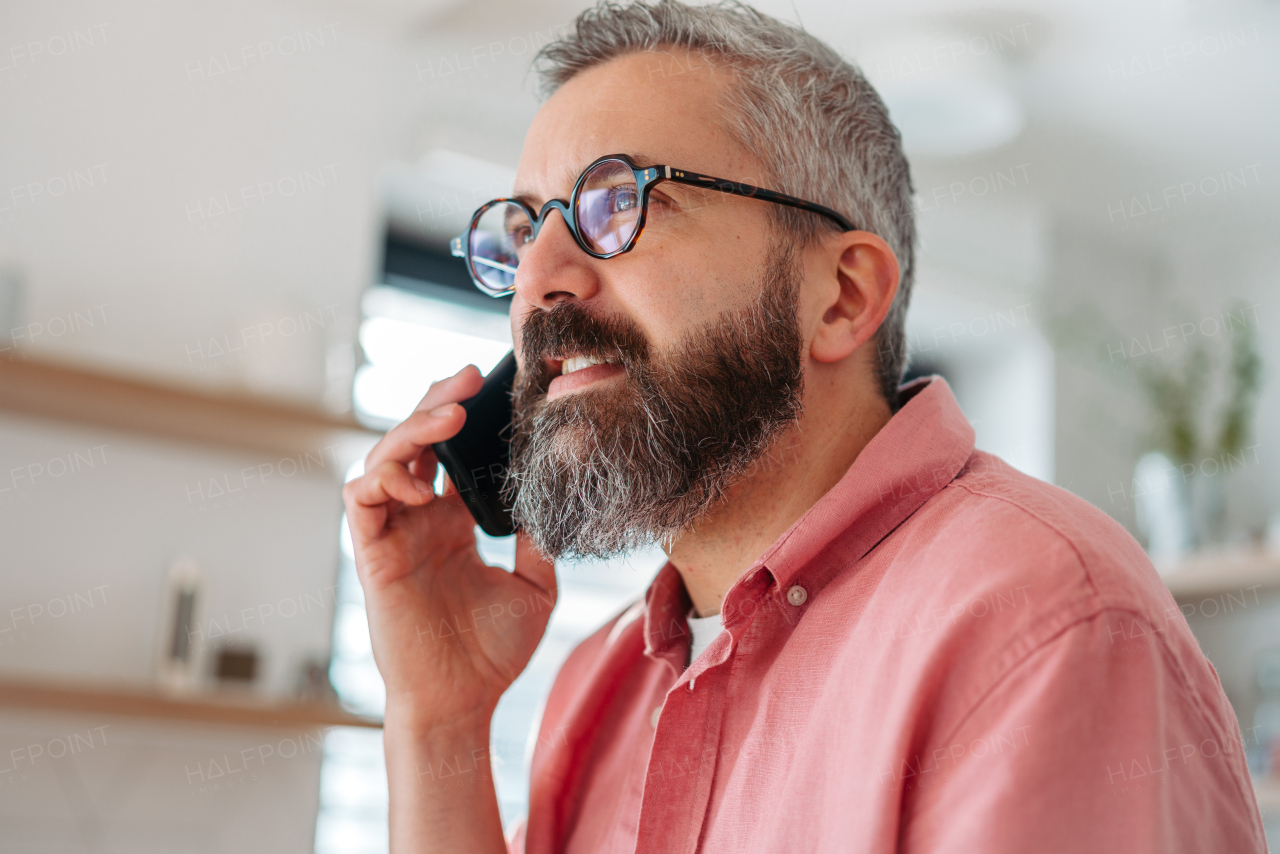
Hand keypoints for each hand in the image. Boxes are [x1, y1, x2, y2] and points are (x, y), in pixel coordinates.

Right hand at [342, 364, 555, 725]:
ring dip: (412, 429)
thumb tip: (556, 495)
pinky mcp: (371, 554)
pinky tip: (422, 483)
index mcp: (453, 523)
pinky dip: (385, 477)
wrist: (463, 702)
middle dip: (437, 403)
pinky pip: (361, 499)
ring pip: (384, 458)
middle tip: (469, 379)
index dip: (464, 418)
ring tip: (450, 416)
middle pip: (414, 443)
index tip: (495, 388)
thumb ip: (538, 538)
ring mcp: (393, 534)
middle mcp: (419, 521)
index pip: (450, 455)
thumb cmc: (492, 652)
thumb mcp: (535, 585)